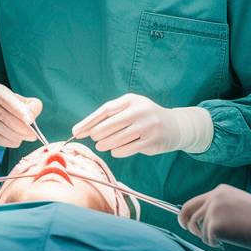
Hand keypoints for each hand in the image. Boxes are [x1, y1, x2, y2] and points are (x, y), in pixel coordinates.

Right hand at [0, 84, 42, 148]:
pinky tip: (18, 141)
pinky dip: (10, 142)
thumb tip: (31, 118)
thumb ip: (32, 106)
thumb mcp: (23, 100)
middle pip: (4, 116)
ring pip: (1, 129)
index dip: (19, 110)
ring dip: (17, 136)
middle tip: (33, 135)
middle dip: (21, 127)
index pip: (8, 100)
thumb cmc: (13, 105)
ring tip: (28, 138)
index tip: (31, 120)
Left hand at [72, 94, 211, 157]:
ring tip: (101, 146)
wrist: (174, 126)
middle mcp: (140, 110)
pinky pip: (129, 148)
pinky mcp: (152, 139)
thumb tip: (84, 129)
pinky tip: (115, 150)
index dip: (89, 121)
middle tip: (93, 138)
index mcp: (131, 99)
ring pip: (119, 138)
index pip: (105, 110)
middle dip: (97, 133)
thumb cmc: (144, 117)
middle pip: (110, 124)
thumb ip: (111, 116)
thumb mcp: (130, 109)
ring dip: (106, 144)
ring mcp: (147, 125)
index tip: (76, 131)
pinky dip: (118, 151)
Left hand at [179, 185, 250, 250]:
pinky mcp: (214, 226)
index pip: (196, 201)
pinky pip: (207, 239)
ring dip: (204, 236)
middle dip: (184, 221)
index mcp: (220, 191)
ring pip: (197, 227)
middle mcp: (213, 198)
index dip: (190, 212)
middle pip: (187, 210)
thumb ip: (222, 206)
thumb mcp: (238, 203)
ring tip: (218, 240)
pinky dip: (214, 243)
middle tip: (186, 230)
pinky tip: (226, 242)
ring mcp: (212, 211)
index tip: (188, 220)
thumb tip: (208, 219)